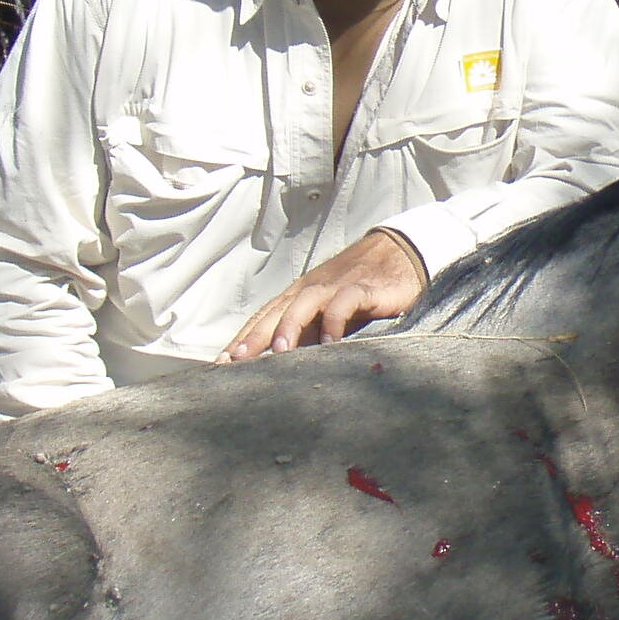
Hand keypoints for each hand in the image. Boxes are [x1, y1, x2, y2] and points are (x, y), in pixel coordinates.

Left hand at [220, 228, 427, 360]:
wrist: (398, 253)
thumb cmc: (359, 289)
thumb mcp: (327, 313)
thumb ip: (308, 334)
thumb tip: (284, 366)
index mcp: (297, 297)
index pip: (262, 319)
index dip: (241, 340)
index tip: (220, 365)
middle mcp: (309, 290)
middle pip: (274, 312)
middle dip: (253, 338)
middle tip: (235, 363)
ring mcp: (334, 287)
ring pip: (303, 304)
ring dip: (288, 326)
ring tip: (279, 353)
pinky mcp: (361, 289)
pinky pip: (343, 303)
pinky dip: (334, 321)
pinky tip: (331, 343)